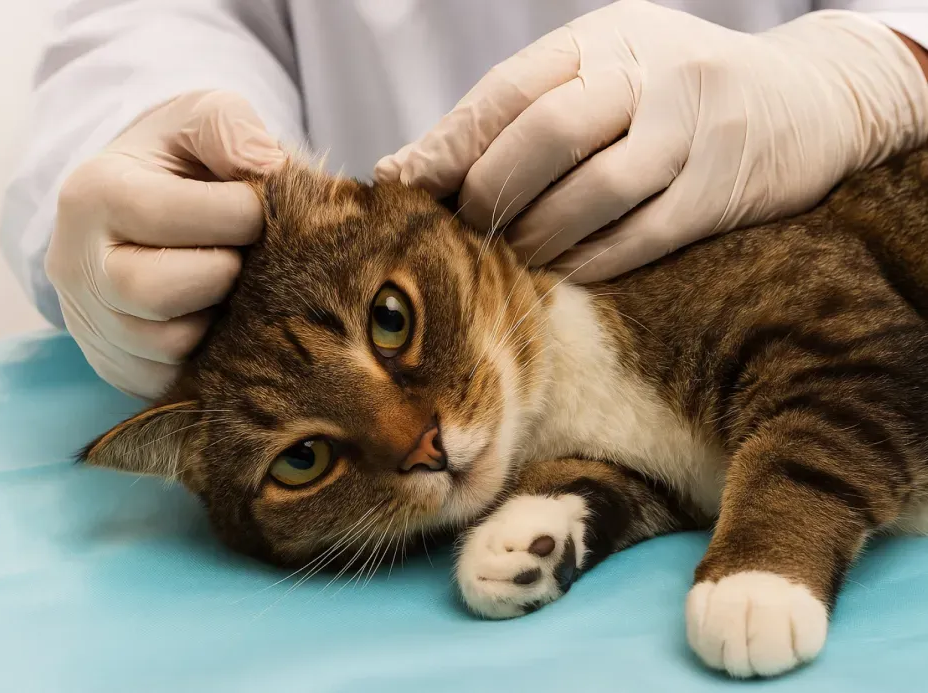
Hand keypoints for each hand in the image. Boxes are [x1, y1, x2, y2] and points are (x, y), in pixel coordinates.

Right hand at [46, 90, 284, 398]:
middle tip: (242, 251)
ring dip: (220, 315)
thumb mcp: (203, 117)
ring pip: (172, 345)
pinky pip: (174, 378)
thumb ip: (232, 126)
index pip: (174, 218)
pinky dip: (209, 351)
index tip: (258, 204)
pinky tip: (215, 311)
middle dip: (223, 272)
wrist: (140, 206)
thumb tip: (267, 167)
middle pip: (159, 293)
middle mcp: (76, 265)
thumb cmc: (180, 160)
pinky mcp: (117, 367)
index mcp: (93, 194)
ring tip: (228, 280)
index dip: (242, 213)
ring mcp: (91, 324)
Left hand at [376, 1, 927, 281]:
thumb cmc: (677, 94)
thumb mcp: (605, 72)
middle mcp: (649, 71)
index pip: (508, 90)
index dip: (450, 144)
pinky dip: (591, 260)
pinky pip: (643, 234)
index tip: (404, 186)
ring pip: (595, 189)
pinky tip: (562, 273)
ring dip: (538, 235)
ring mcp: (693, 126)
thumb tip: (409, 167)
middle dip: (491, 194)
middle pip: (547, 133)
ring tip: (508, 259)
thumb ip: (520, 111)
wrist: (810, 96)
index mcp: (604, 38)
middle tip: (462, 234)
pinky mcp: (724, 186)